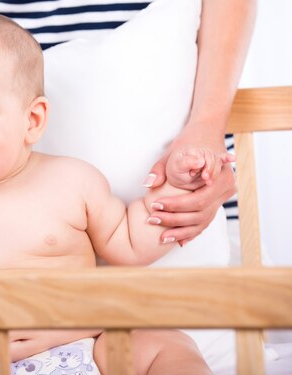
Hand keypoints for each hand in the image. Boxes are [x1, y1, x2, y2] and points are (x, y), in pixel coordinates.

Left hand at [144, 123, 235, 244]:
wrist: (206, 133)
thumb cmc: (190, 142)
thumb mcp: (173, 152)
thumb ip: (160, 169)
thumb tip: (148, 183)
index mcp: (219, 176)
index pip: (197, 200)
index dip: (175, 206)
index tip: (155, 205)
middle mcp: (226, 188)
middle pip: (200, 213)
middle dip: (174, 219)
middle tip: (152, 219)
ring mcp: (224, 196)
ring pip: (203, 221)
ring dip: (181, 231)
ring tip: (162, 236)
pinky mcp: (217, 201)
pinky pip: (205, 221)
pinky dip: (191, 232)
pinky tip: (178, 241)